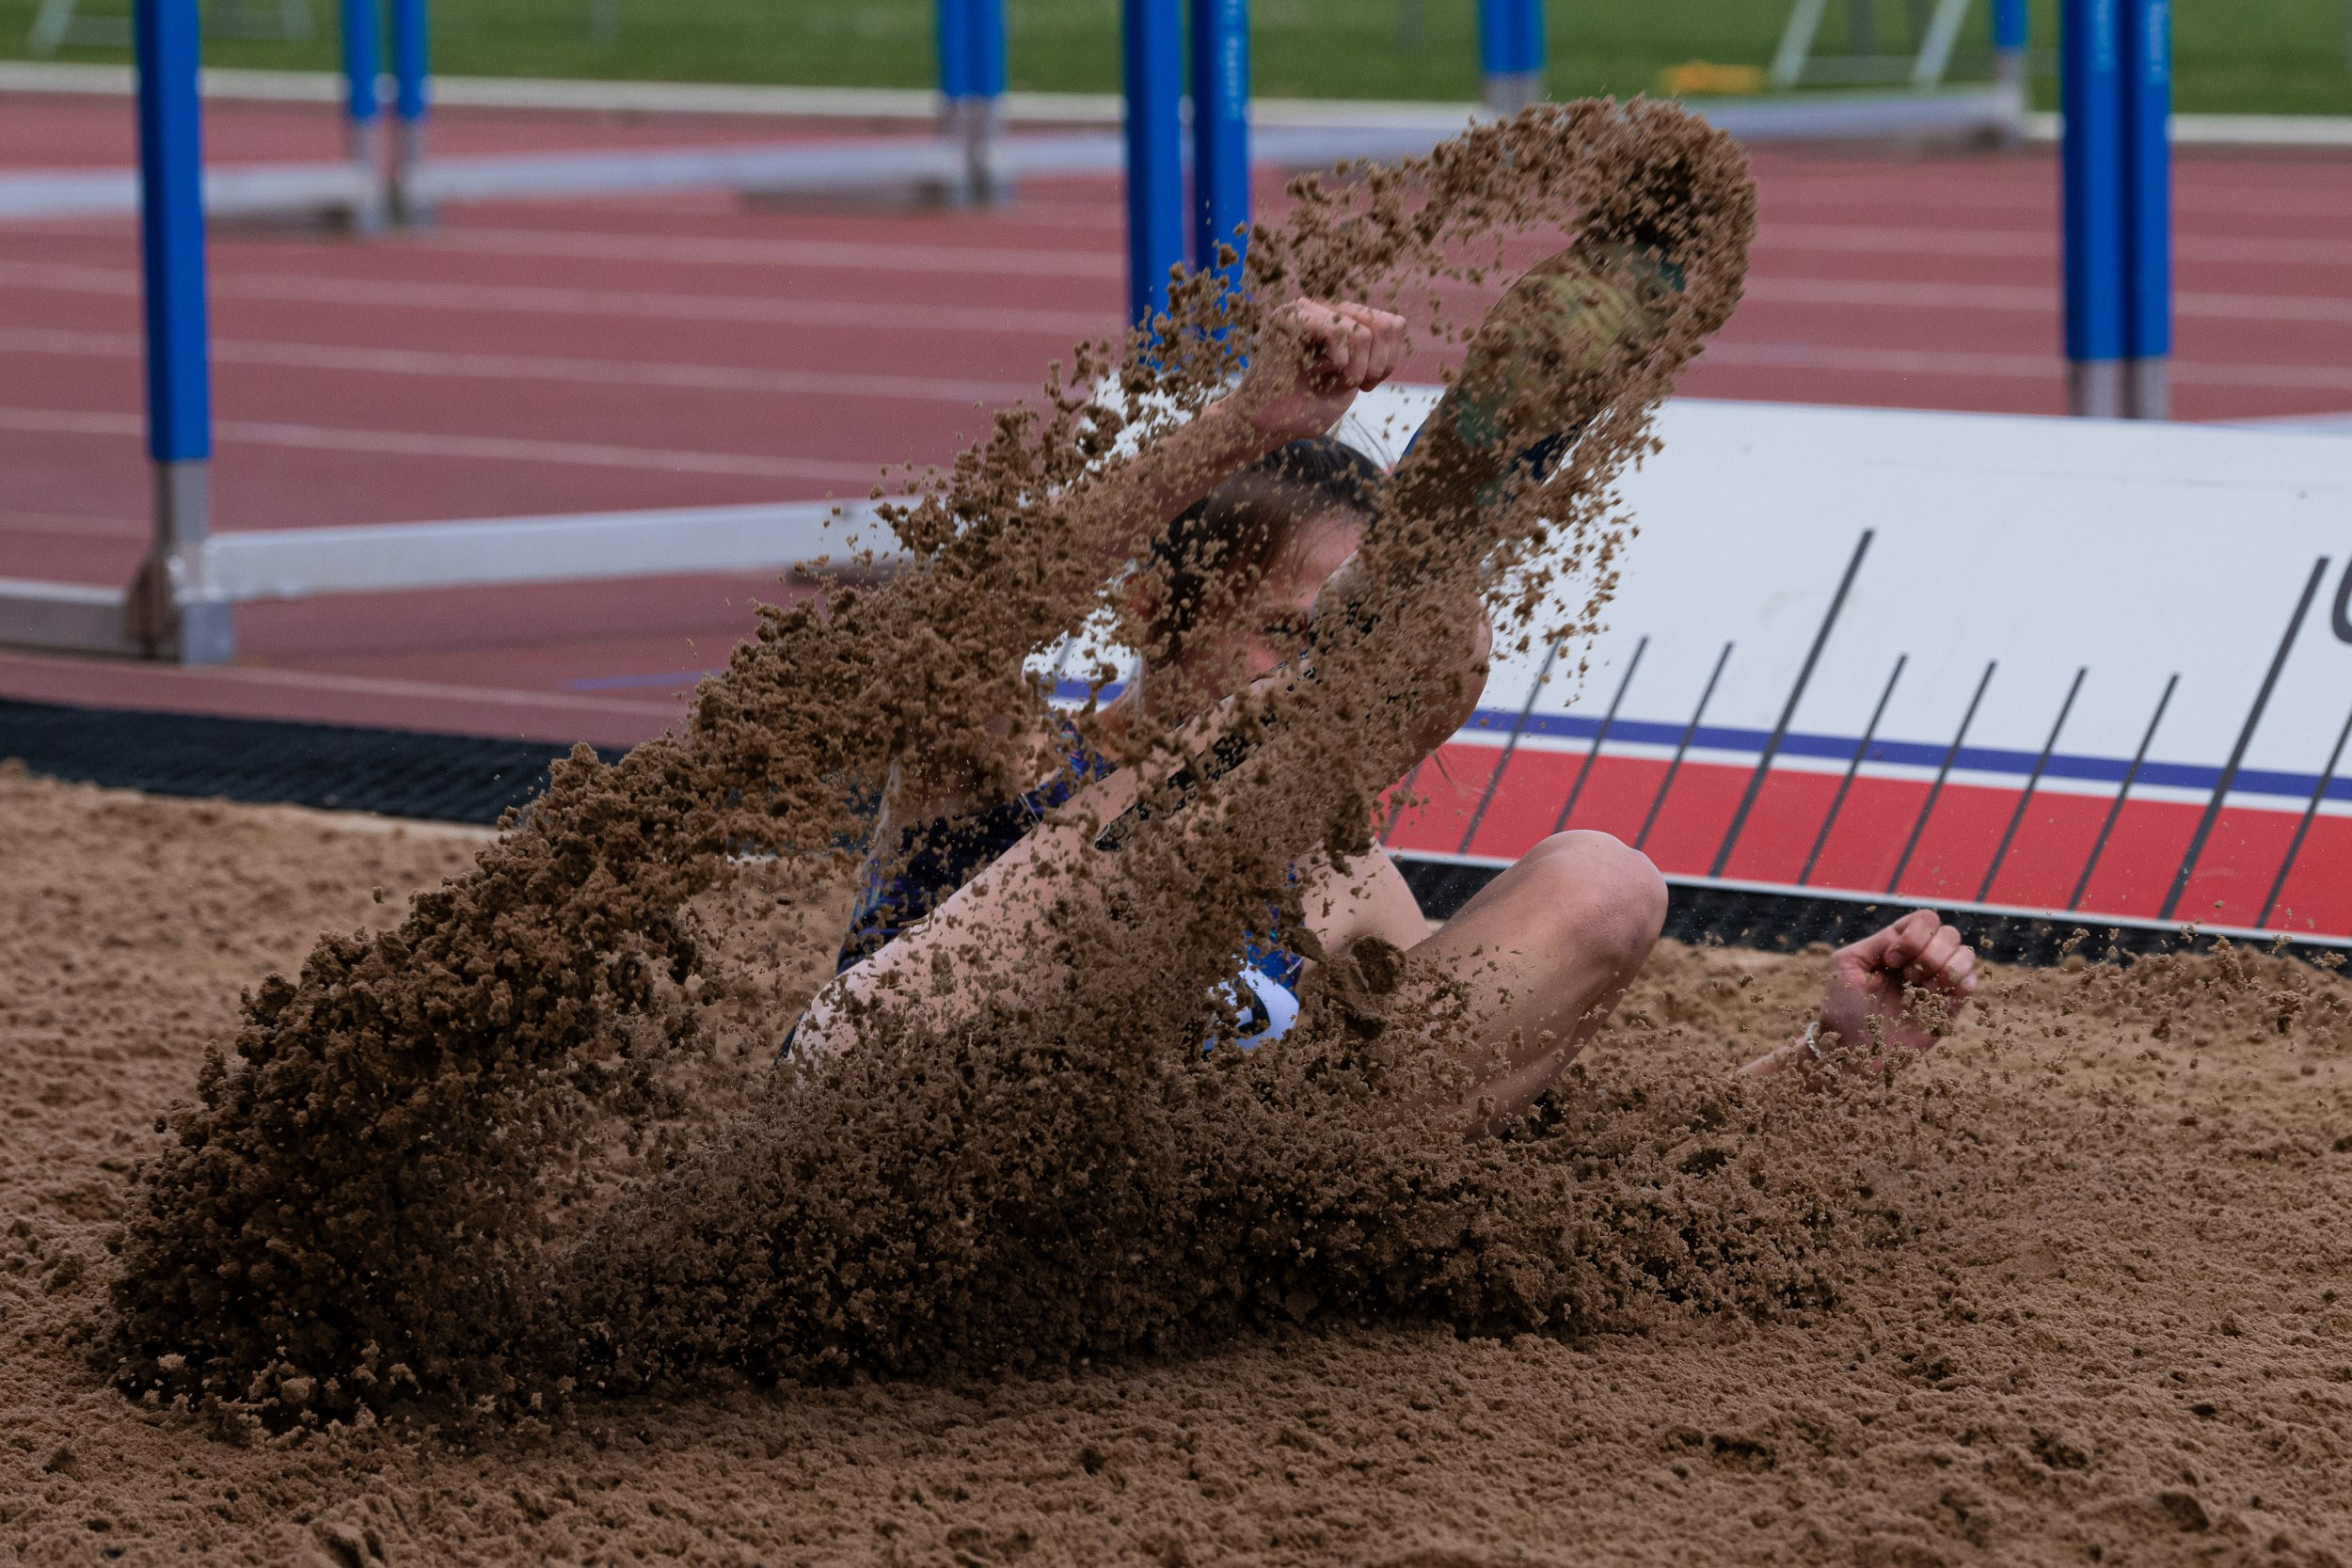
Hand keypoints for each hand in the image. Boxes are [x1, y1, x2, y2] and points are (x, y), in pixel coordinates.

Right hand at [1226, 299, 1406, 447]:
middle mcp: (1327, 308)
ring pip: (1362, 333)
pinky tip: (1313, 369)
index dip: (1386, 361)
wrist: (1269, 424)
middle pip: (1383, 326)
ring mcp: (1307, 309)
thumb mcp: (1355, 376)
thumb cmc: (1308, 406)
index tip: (1363, 383)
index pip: (1393, 324)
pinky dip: (1335, 361)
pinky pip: (1336, 331)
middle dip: (1373, 367)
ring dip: (1351, 369)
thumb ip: (1374, 347)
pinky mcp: (1289, 316)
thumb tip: (1393, 321)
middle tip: (1348, 383)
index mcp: (1343, 319)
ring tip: (1325, 378)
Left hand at [1815, 908, 1976, 1062]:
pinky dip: (1959, 984)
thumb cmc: (1843, 1007)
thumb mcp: (1847, 964)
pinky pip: (1971, 982)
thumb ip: (1877, 942)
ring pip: (1966, 953)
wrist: (1853, 1051)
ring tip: (1921, 989)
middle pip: (1948, 933)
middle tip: (1907, 977)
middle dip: (1929, 953)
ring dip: (1945, 968)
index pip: (1924, 920)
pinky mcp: (1949, 1006)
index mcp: (1897, 945)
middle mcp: (1921, 959)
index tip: (1890, 960)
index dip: (1913, 936)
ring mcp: (1937, 981)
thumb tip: (1906, 936)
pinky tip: (1933, 1000)